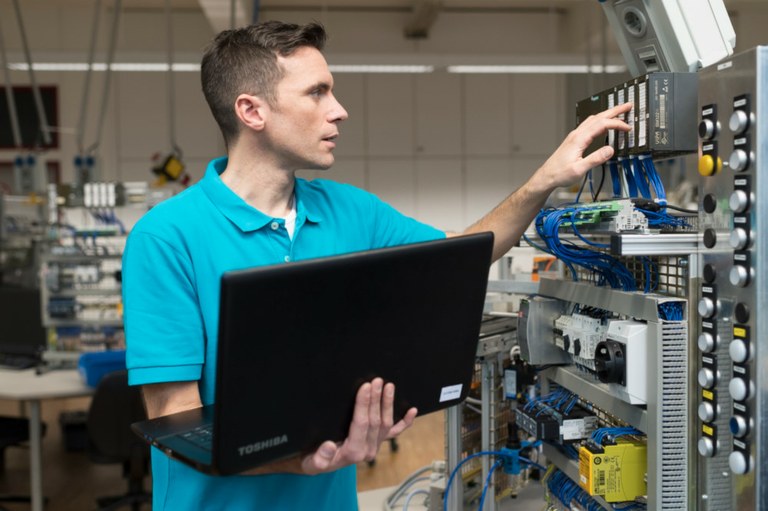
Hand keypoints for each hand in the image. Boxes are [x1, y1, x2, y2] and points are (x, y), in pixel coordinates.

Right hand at [300, 378, 416, 474]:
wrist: (320, 465)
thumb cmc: (314, 460)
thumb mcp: (312, 461)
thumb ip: (320, 458)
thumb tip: (329, 446)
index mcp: (353, 453)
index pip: (362, 423)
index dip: (364, 404)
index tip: (365, 387)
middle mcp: (367, 451)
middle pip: (376, 421)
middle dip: (377, 399)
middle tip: (377, 381)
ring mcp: (374, 446)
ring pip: (386, 423)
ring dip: (388, 404)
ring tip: (388, 386)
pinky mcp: (376, 442)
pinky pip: (394, 433)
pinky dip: (404, 422)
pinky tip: (412, 411)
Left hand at [531, 102, 632, 192]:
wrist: (547, 176)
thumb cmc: (559, 174)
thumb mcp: (579, 169)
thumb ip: (595, 159)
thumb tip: (610, 150)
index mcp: (579, 139)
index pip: (602, 125)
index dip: (616, 124)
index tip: (627, 128)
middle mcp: (576, 134)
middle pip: (598, 117)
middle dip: (614, 110)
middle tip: (628, 105)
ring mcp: (574, 136)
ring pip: (593, 119)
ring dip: (607, 114)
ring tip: (619, 112)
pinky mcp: (574, 140)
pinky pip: (589, 125)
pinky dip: (600, 121)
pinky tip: (603, 124)